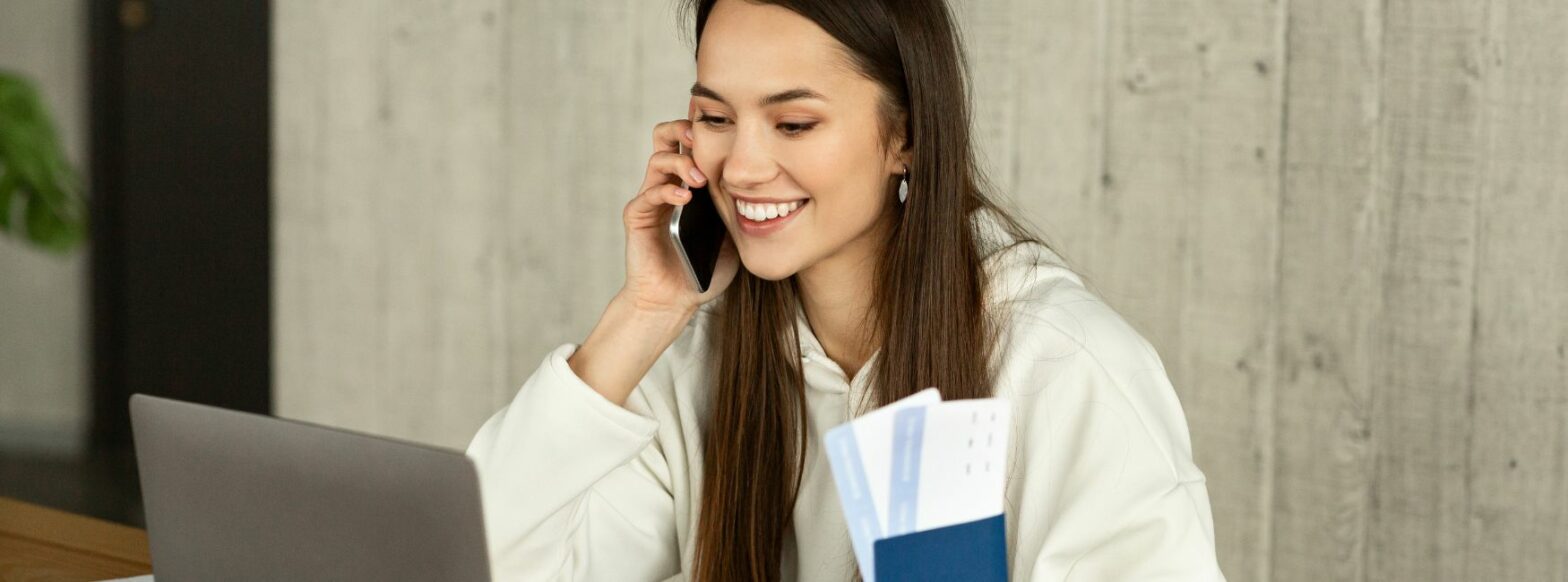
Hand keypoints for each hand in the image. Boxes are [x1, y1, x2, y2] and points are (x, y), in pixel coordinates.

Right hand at [619, 99, 739, 317]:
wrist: (675, 300)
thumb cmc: (705, 270)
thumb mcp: (734, 236)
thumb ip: (742, 210)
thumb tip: (770, 189)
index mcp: (690, 184)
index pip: (693, 142)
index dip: (705, 130)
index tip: (728, 129)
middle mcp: (669, 184)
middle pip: (667, 137)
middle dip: (683, 130)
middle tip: (701, 138)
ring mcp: (652, 199)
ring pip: (658, 159)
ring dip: (681, 163)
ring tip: (699, 179)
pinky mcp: (638, 217)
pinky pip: (648, 194)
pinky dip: (667, 191)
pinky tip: (684, 198)